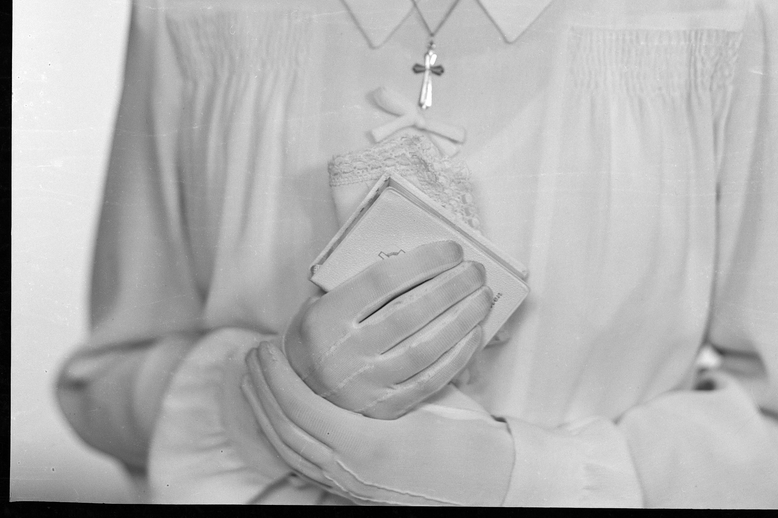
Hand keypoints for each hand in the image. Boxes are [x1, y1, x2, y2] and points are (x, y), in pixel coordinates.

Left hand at [243, 339, 514, 506]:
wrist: (489, 486)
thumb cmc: (466, 439)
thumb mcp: (434, 396)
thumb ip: (398, 369)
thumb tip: (374, 325)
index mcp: (366, 446)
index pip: (300, 410)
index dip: (276, 377)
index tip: (266, 345)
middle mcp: (350, 470)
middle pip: (285, 431)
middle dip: (262, 390)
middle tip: (251, 353)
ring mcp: (349, 484)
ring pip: (290, 450)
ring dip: (266, 410)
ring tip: (254, 379)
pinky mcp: (353, 489)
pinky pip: (303, 462)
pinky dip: (283, 434)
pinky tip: (279, 414)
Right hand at [283, 240, 491, 417]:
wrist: (300, 390)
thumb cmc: (323, 331)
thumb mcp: (324, 300)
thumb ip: (361, 279)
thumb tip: (422, 259)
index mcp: (326, 318)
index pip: (381, 281)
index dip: (422, 262)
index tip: (452, 249)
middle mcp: (344, 354)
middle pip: (409, 314)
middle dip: (450, 288)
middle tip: (475, 270)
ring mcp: (365, 386)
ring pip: (424, 348)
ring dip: (461, 319)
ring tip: (483, 297)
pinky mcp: (385, 409)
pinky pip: (430, 381)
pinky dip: (458, 355)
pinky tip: (475, 333)